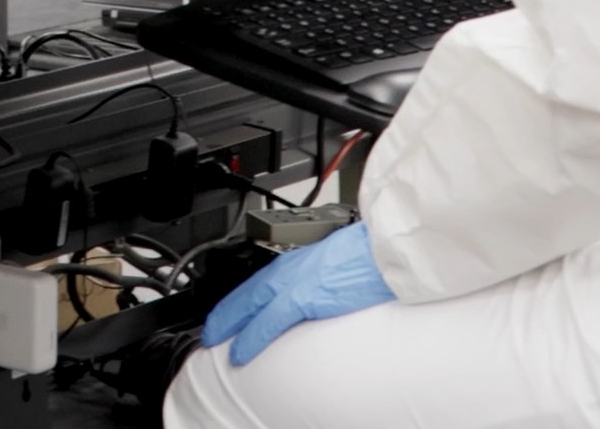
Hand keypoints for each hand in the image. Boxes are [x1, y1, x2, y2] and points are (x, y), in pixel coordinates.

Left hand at [199, 219, 394, 364]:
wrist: (387, 247)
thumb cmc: (372, 253)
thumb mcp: (337, 262)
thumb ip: (322, 274)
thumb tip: (323, 289)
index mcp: (298, 260)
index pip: (259, 282)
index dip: (239, 299)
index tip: (228, 313)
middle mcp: (290, 268)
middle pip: (246, 292)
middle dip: (226, 312)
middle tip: (211, 330)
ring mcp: (294, 282)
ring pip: (249, 306)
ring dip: (230, 324)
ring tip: (216, 341)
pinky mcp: (304, 297)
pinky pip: (269, 322)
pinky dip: (251, 337)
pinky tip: (240, 350)